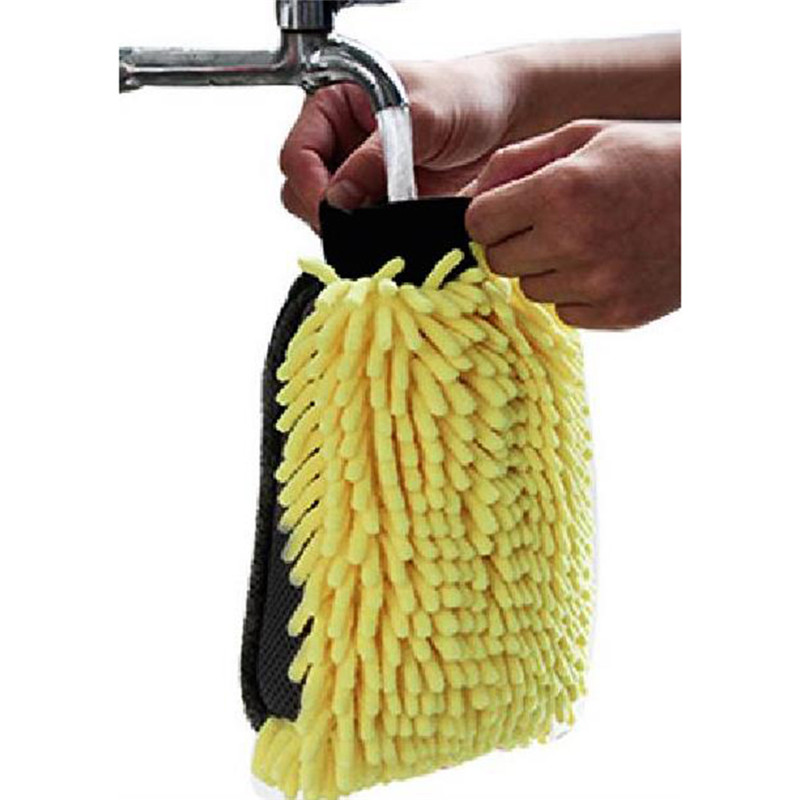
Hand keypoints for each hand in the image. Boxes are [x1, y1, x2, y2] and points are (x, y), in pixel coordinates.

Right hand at [279, 57, 515, 228]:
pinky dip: (370, 238)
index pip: (297, 154)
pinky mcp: (380, 204)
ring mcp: (358, 177)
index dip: (310, 186)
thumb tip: (338, 199)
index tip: (333, 210)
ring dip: (350, 229)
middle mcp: (338, 142)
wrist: (507, 118)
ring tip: (382, 226)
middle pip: (302, 191)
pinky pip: (360, 230)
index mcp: (333, 105)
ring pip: (327, 216)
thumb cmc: (465, 96)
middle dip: (325, 213)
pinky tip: (390, 235)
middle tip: (357, 225)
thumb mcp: (420, 118)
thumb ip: (376, 159)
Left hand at [465, 120, 680, 328]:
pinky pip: (564, 313)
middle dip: (513, 241)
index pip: (479, 223)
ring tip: (586, 240)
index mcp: (561, 191)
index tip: (504, 211)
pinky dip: (574, 293)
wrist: (722, 203)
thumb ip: (518, 161)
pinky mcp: (617, 314)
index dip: (488, 216)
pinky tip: (604, 265)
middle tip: (549, 223)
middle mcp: (575, 242)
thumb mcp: (585, 136)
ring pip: (530, 290)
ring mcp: (598, 283)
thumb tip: (469, 195)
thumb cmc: (650, 159)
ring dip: (545, 268)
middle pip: (499, 261)